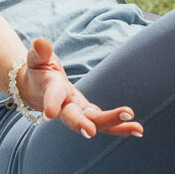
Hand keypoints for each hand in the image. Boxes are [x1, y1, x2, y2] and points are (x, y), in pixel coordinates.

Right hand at [20, 38, 140, 139]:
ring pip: (95, 123)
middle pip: (74, 117)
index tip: (49, 114)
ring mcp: (78, 112)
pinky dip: (120, 127)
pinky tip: (138, 130)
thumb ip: (39, 52)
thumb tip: (40, 42)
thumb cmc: (38, 71)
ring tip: (137, 128)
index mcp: (51, 90)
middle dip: (82, 123)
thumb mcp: (36, 59)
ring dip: (115, 124)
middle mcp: (65, 106)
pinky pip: (105, 124)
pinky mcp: (89, 114)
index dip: (51, 103)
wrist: (37, 90)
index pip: (52, 96)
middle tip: (91, 131)